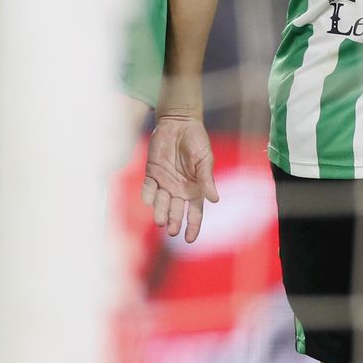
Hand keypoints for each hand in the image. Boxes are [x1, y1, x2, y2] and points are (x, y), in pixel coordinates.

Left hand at [141, 114, 218, 242]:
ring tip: (161, 220)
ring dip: (160, 212)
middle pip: (176, 211)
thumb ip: (207, 179)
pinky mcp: (152, 173)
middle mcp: (179, 190)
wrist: (179, 123)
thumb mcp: (205, 160)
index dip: (193, 227)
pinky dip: (147, 194)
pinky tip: (148, 199)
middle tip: (172, 230)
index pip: (195, 213)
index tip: (189, 239)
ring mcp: (164, 182)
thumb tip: (214, 200)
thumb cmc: (197, 141)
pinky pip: (148, 187)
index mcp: (195, 189)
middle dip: (174, 222)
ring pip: (161, 203)